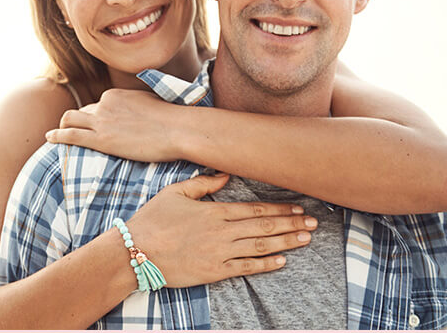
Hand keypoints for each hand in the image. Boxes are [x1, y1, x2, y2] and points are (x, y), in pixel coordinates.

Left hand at [45, 88, 179, 161]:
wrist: (177, 129)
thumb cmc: (173, 119)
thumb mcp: (154, 103)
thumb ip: (141, 104)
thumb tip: (147, 107)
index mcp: (117, 95)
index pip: (99, 104)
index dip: (95, 114)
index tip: (96, 123)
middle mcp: (105, 104)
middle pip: (83, 111)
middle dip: (79, 120)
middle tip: (76, 130)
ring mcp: (102, 121)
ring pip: (70, 119)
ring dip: (63, 126)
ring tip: (57, 134)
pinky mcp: (101, 139)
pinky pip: (70, 135)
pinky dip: (57, 136)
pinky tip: (49, 138)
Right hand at [127, 174, 317, 286]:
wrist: (134, 252)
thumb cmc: (153, 219)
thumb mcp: (176, 192)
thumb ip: (204, 183)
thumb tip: (226, 175)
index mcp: (215, 211)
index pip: (255, 210)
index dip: (279, 209)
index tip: (298, 207)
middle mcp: (222, 232)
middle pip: (264, 228)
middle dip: (291, 224)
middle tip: (313, 222)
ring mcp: (219, 253)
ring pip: (260, 247)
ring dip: (286, 242)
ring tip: (306, 238)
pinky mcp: (213, 272)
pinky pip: (245, 268)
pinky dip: (265, 265)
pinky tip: (282, 261)